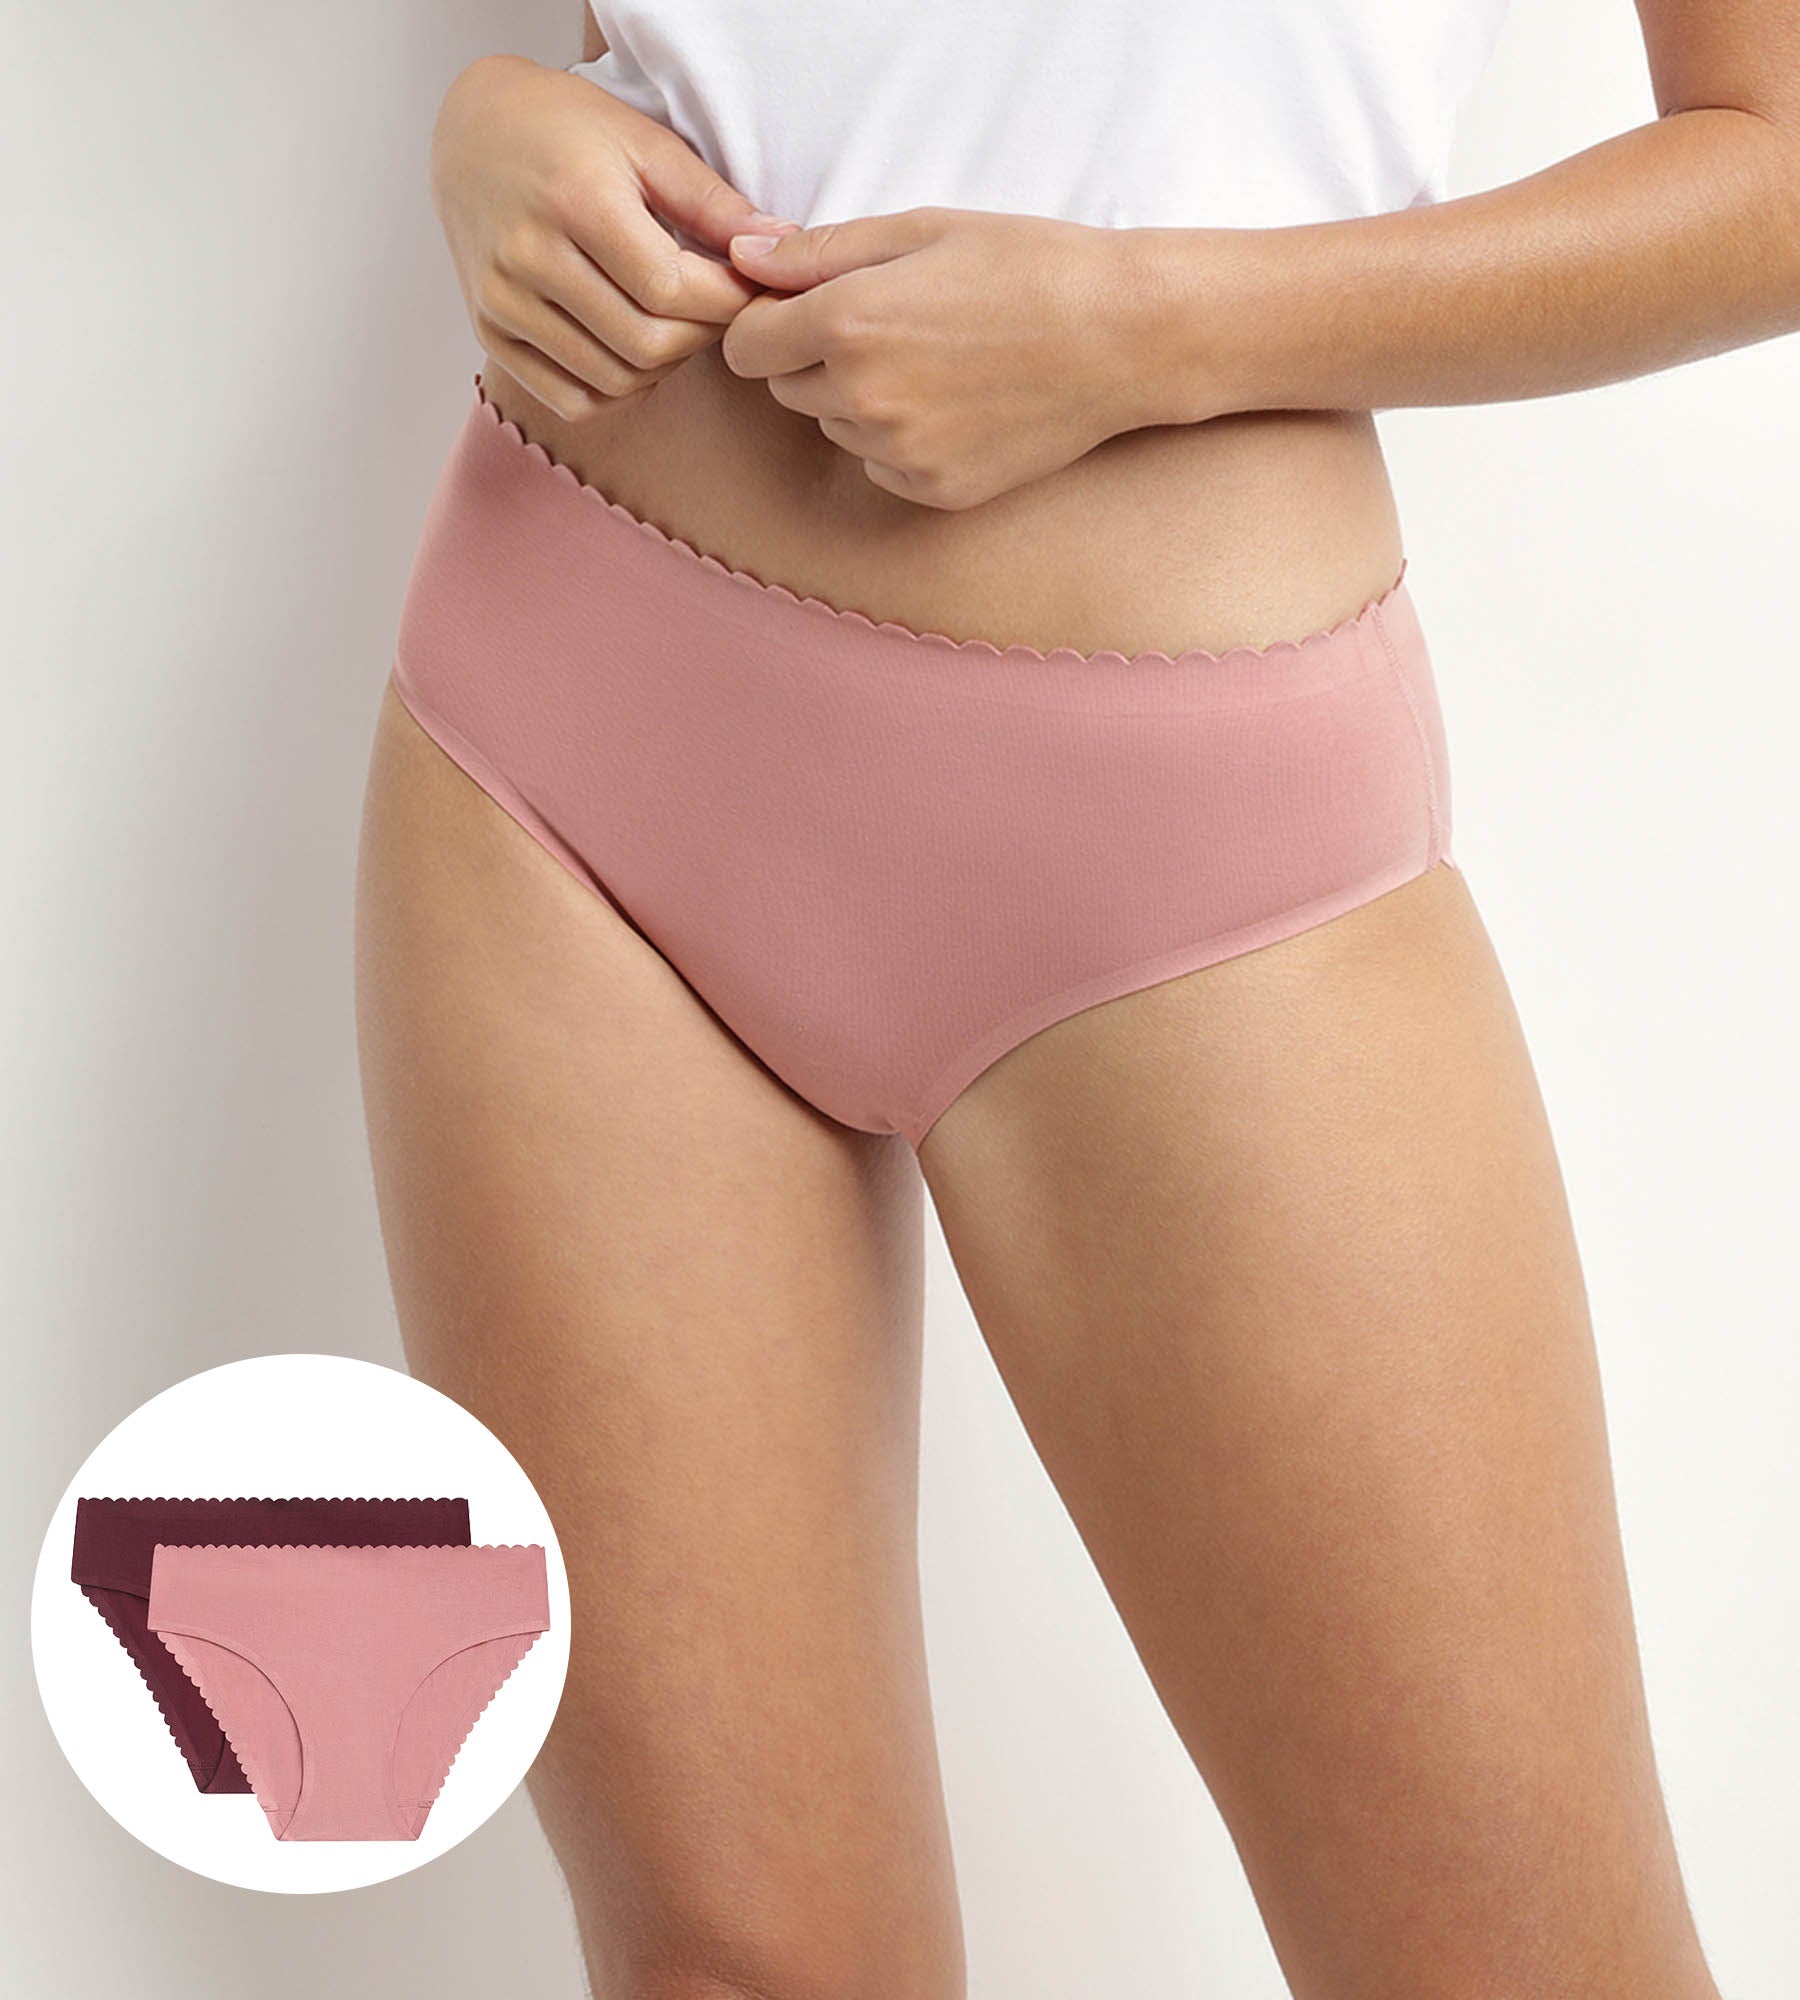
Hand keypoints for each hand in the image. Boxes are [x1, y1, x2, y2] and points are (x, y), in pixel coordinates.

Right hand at [431, 53, 800, 419]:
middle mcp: (528, 257)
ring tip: (677, 325)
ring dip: (664, 367)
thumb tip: (781, 247)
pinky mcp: (490, 333)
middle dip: (701, 337)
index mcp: (575, 201)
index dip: (727, 303)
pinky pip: (572, 399)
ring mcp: (503, 302)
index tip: (751, 291)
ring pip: (614, 379)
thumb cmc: (567, 130)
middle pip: (647, 344)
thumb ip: (713, 202)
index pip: (671, 290)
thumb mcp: (645, 143)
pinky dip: (618, 390)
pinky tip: (634, 353)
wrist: (471, 132)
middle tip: (718, 311)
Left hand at [720, 206, 1152, 509]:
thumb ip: (818, 250)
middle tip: (892, 325)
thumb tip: (740, 254)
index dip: (769, 321)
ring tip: (935, 361)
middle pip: (784, 388)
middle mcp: (862, 398)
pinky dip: (900, 441)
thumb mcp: (920, 230)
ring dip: (860, 400)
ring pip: (834, 427)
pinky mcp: (933, 490)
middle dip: (815, 358)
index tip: (808, 305)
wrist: (1123, 337)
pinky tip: (957, 403)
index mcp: (847, 323)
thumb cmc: (1026, 266)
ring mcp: (898, 453)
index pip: (744, 345)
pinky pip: (880, 466)